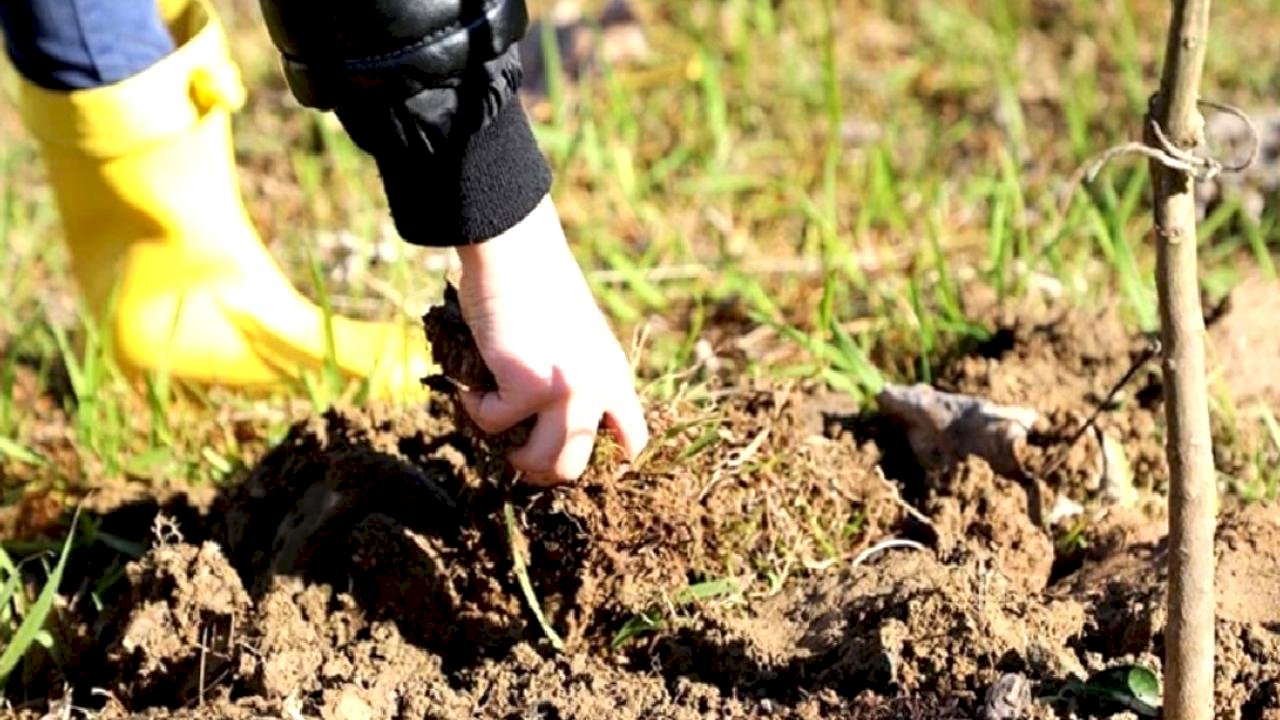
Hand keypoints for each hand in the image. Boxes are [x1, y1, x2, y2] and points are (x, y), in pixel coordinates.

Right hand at [453, 195, 648, 483]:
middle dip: (538, 469)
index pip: (632, 442)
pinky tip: (473, 379)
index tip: (567, 456)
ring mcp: (567, 393)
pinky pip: (492, 424)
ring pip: (537, 462)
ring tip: (493, 421)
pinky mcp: (528, 388)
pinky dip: (474, 406)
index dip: (603, 461)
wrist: (517, 250)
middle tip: (512, 452)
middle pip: (574, 467)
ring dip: (507, 451)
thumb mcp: (577, 338)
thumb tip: (547, 428)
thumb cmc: (538, 285)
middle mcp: (599, 390)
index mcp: (615, 377)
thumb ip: (578, 377)